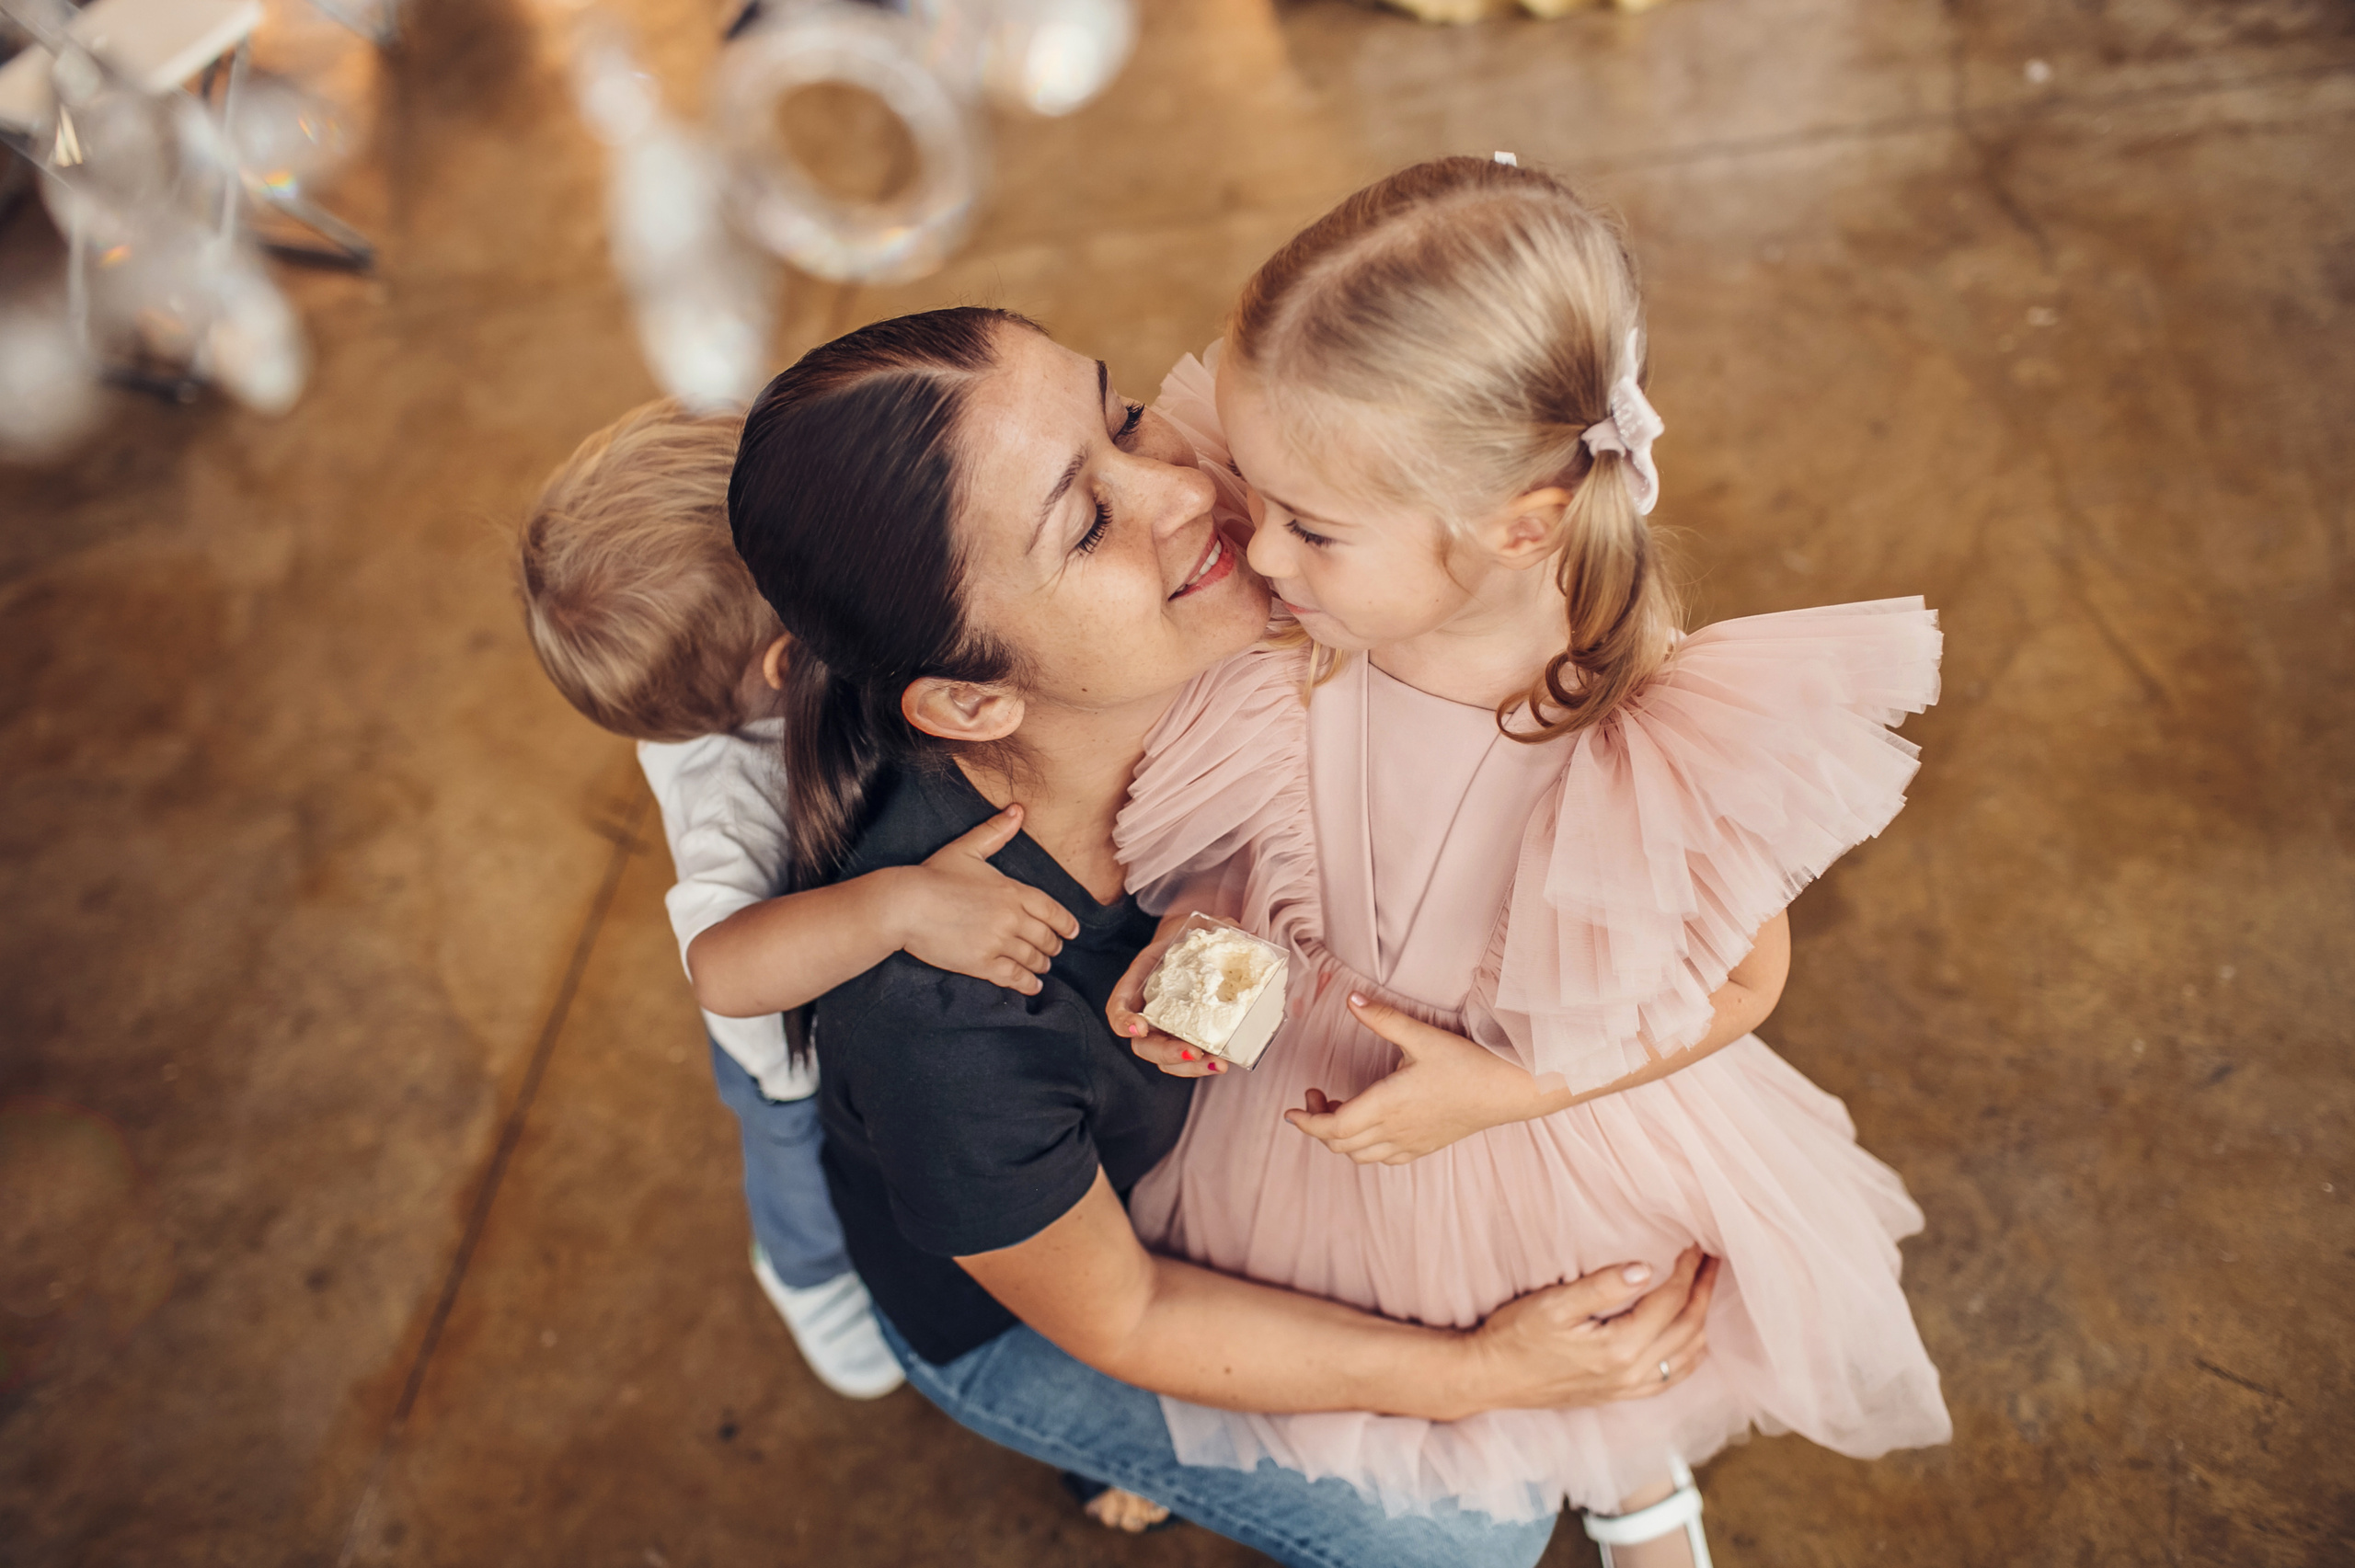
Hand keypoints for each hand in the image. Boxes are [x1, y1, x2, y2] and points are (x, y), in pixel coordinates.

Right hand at [890, 806, 1081, 995]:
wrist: (905, 905)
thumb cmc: (933, 875)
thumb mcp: (966, 849)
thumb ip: (995, 832)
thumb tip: (1017, 810)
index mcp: (1012, 891)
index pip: (1052, 910)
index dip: (1066, 923)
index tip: (1073, 932)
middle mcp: (1012, 918)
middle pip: (1046, 937)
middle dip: (1053, 945)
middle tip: (1054, 950)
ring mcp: (998, 943)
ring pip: (1033, 958)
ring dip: (1041, 964)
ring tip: (1042, 966)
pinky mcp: (982, 964)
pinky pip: (1014, 977)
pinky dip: (1028, 983)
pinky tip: (1033, 985)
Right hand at [1106, 912, 1225, 1077]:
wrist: (1199, 945)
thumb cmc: (1193, 935)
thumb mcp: (1201, 925)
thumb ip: (1217, 927)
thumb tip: (1239, 933)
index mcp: (1140, 980)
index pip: (1119, 1006)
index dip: (1124, 1020)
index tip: (1140, 1027)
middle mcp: (1148, 1009)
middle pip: (1143, 1044)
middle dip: (1165, 1053)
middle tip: (1192, 1052)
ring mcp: (1166, 1027)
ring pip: (1165, 1059)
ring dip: (1187, 1067)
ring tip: (1216, 1064)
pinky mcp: (1187, 1037)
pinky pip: (1188, 1058)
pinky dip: (1202, 1065)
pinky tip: (1223, 1062)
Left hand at [1285, 994, 1542, 1163]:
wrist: (1506, 1092)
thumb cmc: (1466, 1064)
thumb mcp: (1421, 1036)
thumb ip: (1383, 1018)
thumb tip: (1351, 1000)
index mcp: (1387, 1105)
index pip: (1333, 1127)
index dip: (1306, 1123)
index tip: (1291, 1111)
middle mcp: (1394, 1131)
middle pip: (1340, 1144)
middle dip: (1318, 1125)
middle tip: (1315, 1096)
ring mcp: (1410, 1144)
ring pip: (1359, 1156)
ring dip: (1340, 1138)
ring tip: (1338, 1108)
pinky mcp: (1424, 1147)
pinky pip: (1383, 1159)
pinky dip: (1364, 1148)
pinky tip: (1370, 1126)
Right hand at [1469, 1246, 1719, 1412]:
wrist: (1489, 1377)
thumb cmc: (1515, 1335)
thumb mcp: (1553, 1304)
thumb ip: (1602, 1286)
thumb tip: (1646, 1269)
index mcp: (1619, 1347)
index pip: (1669, 1301)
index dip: (1688, 1270)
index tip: (1697, 1243)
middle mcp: (1631, 1373)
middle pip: (1687, 1327)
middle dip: (1705, 1290)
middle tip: (1715, 1260)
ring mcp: (1627, 1388)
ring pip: (1687, 1355)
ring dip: (1702, 1320)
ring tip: (1707, 1290)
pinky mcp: (1619, 1395)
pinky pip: (1671, 1378)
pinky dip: (1690, 1354)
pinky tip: (1690, 1339)